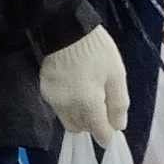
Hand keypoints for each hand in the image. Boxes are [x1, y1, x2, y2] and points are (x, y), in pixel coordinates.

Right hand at [39, 24, 129, 141]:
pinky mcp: (44, 91)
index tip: (113, 129)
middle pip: (82, 129)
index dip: (108, 134)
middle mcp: (68, 107)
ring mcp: (53, 100)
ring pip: (68, 120)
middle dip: (93, 124)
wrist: (66, 28)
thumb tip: (118, 126)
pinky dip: (69, 105)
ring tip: (88, 94)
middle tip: (102, 105)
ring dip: (80, 116)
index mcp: (88, 103)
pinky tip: (75, 86)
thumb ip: (118, 103)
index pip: (100, 133)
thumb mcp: (116, 74)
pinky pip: (59, 108)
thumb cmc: (96, 50)